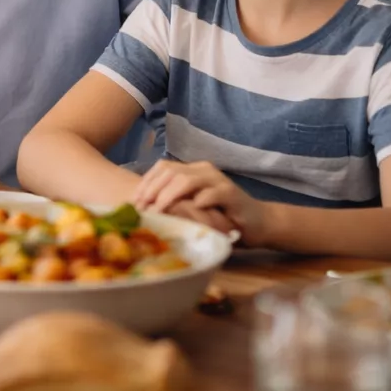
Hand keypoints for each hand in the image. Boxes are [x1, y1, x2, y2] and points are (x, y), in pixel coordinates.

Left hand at [133, 160, 259, 241]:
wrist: (257, 223)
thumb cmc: (220, 217)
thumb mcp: (192, 209)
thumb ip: (174, 203)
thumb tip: (142, 209)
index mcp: (192, 171)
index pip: (162, 168)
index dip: (146, 183)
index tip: (133, 201)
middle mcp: (203, 170)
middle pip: (171, 172)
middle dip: (152, 190)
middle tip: (141, 209)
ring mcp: (218, 180)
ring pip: (187, 180)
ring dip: (169, 195)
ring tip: (158, 210)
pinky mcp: (232, 194)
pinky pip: (211, 194)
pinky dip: (198, 202)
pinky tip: (188, 213)